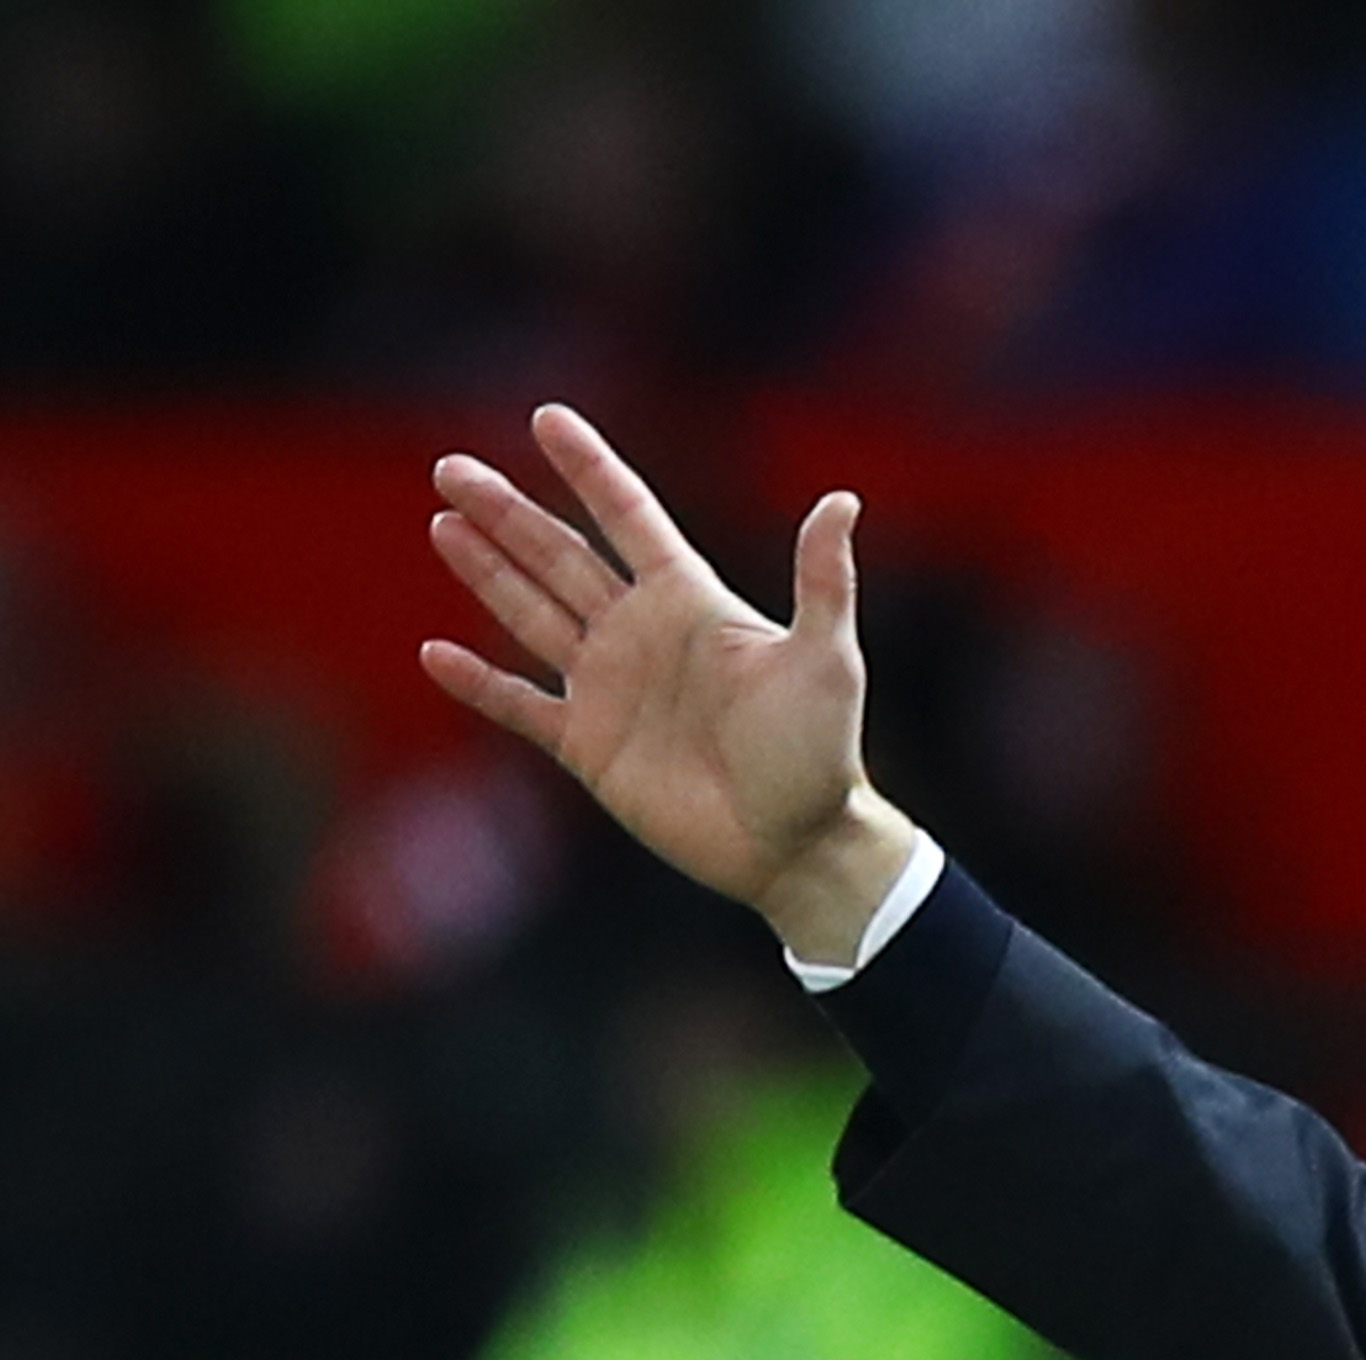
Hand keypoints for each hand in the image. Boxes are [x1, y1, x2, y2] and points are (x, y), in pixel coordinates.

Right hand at [419, 403, 920, 965]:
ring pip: (531, 613)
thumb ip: (823, 580)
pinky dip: (477, 683)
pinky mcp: (588, 746)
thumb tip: (843, 501)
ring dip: (487, 571)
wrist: (798, 846)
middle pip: (561, 555)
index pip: (628, 517)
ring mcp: (610, 688)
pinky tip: (433, 652)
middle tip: (450, 467)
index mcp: (691, 602)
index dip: (589, 468)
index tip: (546, 418)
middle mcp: (642, 635)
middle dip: (507, 511)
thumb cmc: (820, 753)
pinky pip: (519, 705)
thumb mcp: (826, 659)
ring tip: (443, 523)